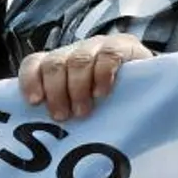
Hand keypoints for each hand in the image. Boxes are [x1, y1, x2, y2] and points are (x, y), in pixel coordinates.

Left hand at [19, 34, 153, 120]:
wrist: (148, 83)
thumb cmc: (104, 100)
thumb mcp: (76, 103)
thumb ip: (59, 107)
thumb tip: (35, 132)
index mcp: (56, 63)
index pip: (33, 63)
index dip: (30, 81)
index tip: (35, 102)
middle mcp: (74, 51)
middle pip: (54, 64)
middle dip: (56, 92)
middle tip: (62, 117)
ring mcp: (97, 46)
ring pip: (78, 61)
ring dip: (77, 89)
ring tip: (83, 112)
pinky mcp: (122, 45)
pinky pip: (107, 56)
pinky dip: (102, 76)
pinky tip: (102, 94)